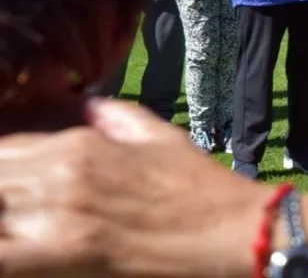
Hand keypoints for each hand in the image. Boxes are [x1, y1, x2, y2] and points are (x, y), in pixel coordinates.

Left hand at [0, 99, 266, 276]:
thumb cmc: (201, 188)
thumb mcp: (159, 136)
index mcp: (78, 144)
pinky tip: (16, 244)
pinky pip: (1, 255)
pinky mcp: (61, 255)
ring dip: (1, 216)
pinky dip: (2, 250)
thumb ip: (113, 115)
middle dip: (0, 189)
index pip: (2, 147)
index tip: (11, 175)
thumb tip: (82, 101)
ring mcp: (56, 216)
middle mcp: (58, 175)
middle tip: (17, 205)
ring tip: (18, 223)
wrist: (235, 230)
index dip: (2, 159)